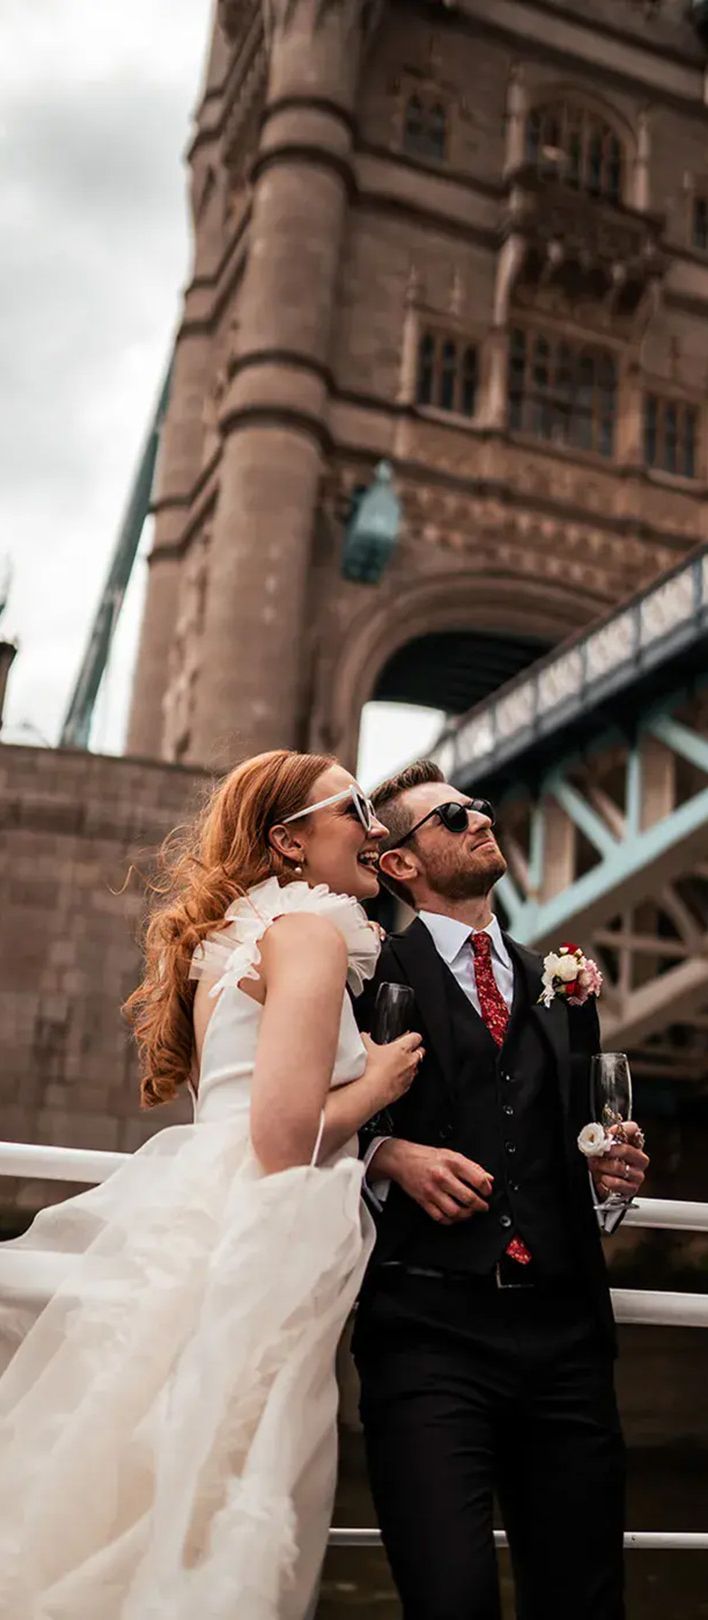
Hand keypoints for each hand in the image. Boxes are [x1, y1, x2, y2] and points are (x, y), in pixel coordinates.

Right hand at [360, 1032, 423, 1111]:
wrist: (371, 1090)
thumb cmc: (371, 1069)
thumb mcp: (365, 1047)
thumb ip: (366, 1038)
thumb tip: (365, 1036)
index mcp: (402, 1048)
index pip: (416, 1037)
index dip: (413, 1036)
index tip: (408, 1037)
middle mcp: (410, 1061)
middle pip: (421, 1052)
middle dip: (415, 1050)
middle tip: (405, 1051)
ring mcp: (409, 1075)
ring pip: (416, 1067)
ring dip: (410, 1066)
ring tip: (397, 1066)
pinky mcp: (405, 1088)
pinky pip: (409, 1081)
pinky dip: (404, 1079)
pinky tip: (393, 1079)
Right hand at [374, 1139, 492, 1224]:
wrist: (402, 1159)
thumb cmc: (427, 1157)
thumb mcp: (452, 1154)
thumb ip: (472, 1167)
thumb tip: (488, 1179)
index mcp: (452, 1163)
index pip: (478, 1180)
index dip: (487, 1189)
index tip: (487, 1192)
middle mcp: (442, 1177)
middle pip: (468, 1198)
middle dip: (480, 1206)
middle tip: (483, 1206)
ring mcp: (432, 1191)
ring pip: (455, 1211)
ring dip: (466, 1215)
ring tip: (470, 1212)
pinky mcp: (423, 1201)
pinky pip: (440, 1217)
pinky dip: (451, 1220)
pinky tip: (455, 1216)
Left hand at [590, 1121, 648, 1201]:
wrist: (603, 1184)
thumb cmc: (604, 1162)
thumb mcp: (602, 1147)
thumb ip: (603, 1138)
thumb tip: (600, 1134)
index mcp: (634, 1143)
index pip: (633, 1129)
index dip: (620, 1128)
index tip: (607, 1133)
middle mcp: (640, 1158)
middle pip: (626, 1150)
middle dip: (608, 1152)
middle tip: (596, 1153)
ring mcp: (638, 1174)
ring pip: (619, 1167)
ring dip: (603, 1167)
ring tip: (596, 1166)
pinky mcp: (632, 1188)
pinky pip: (618, 1183)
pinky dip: (606, 1180)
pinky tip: (603, 1178)